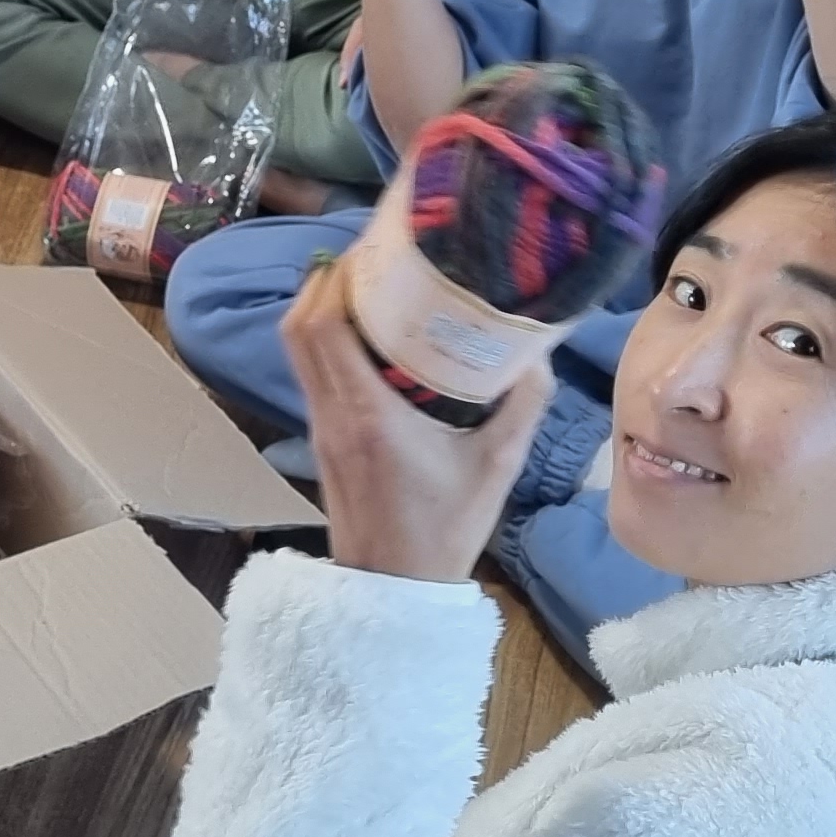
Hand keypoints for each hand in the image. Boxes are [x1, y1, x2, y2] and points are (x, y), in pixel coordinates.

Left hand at [277, 265, 556, 584]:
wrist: (393, 590)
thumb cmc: (444, 531)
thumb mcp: (498, 467)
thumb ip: (523, 405)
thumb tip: (537, 351)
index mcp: (367, 414)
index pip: (324, 326)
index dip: (338, 277)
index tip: (376, 247)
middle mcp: (332, 412)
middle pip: (300, 325)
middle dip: (328, 279)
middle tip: (375, 255)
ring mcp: (318, 425)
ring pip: (298, 347)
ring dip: (322, 306)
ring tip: (372, 283)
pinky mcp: (320, 437)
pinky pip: (309, 369)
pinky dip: (326, 337)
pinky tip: (369, 332)